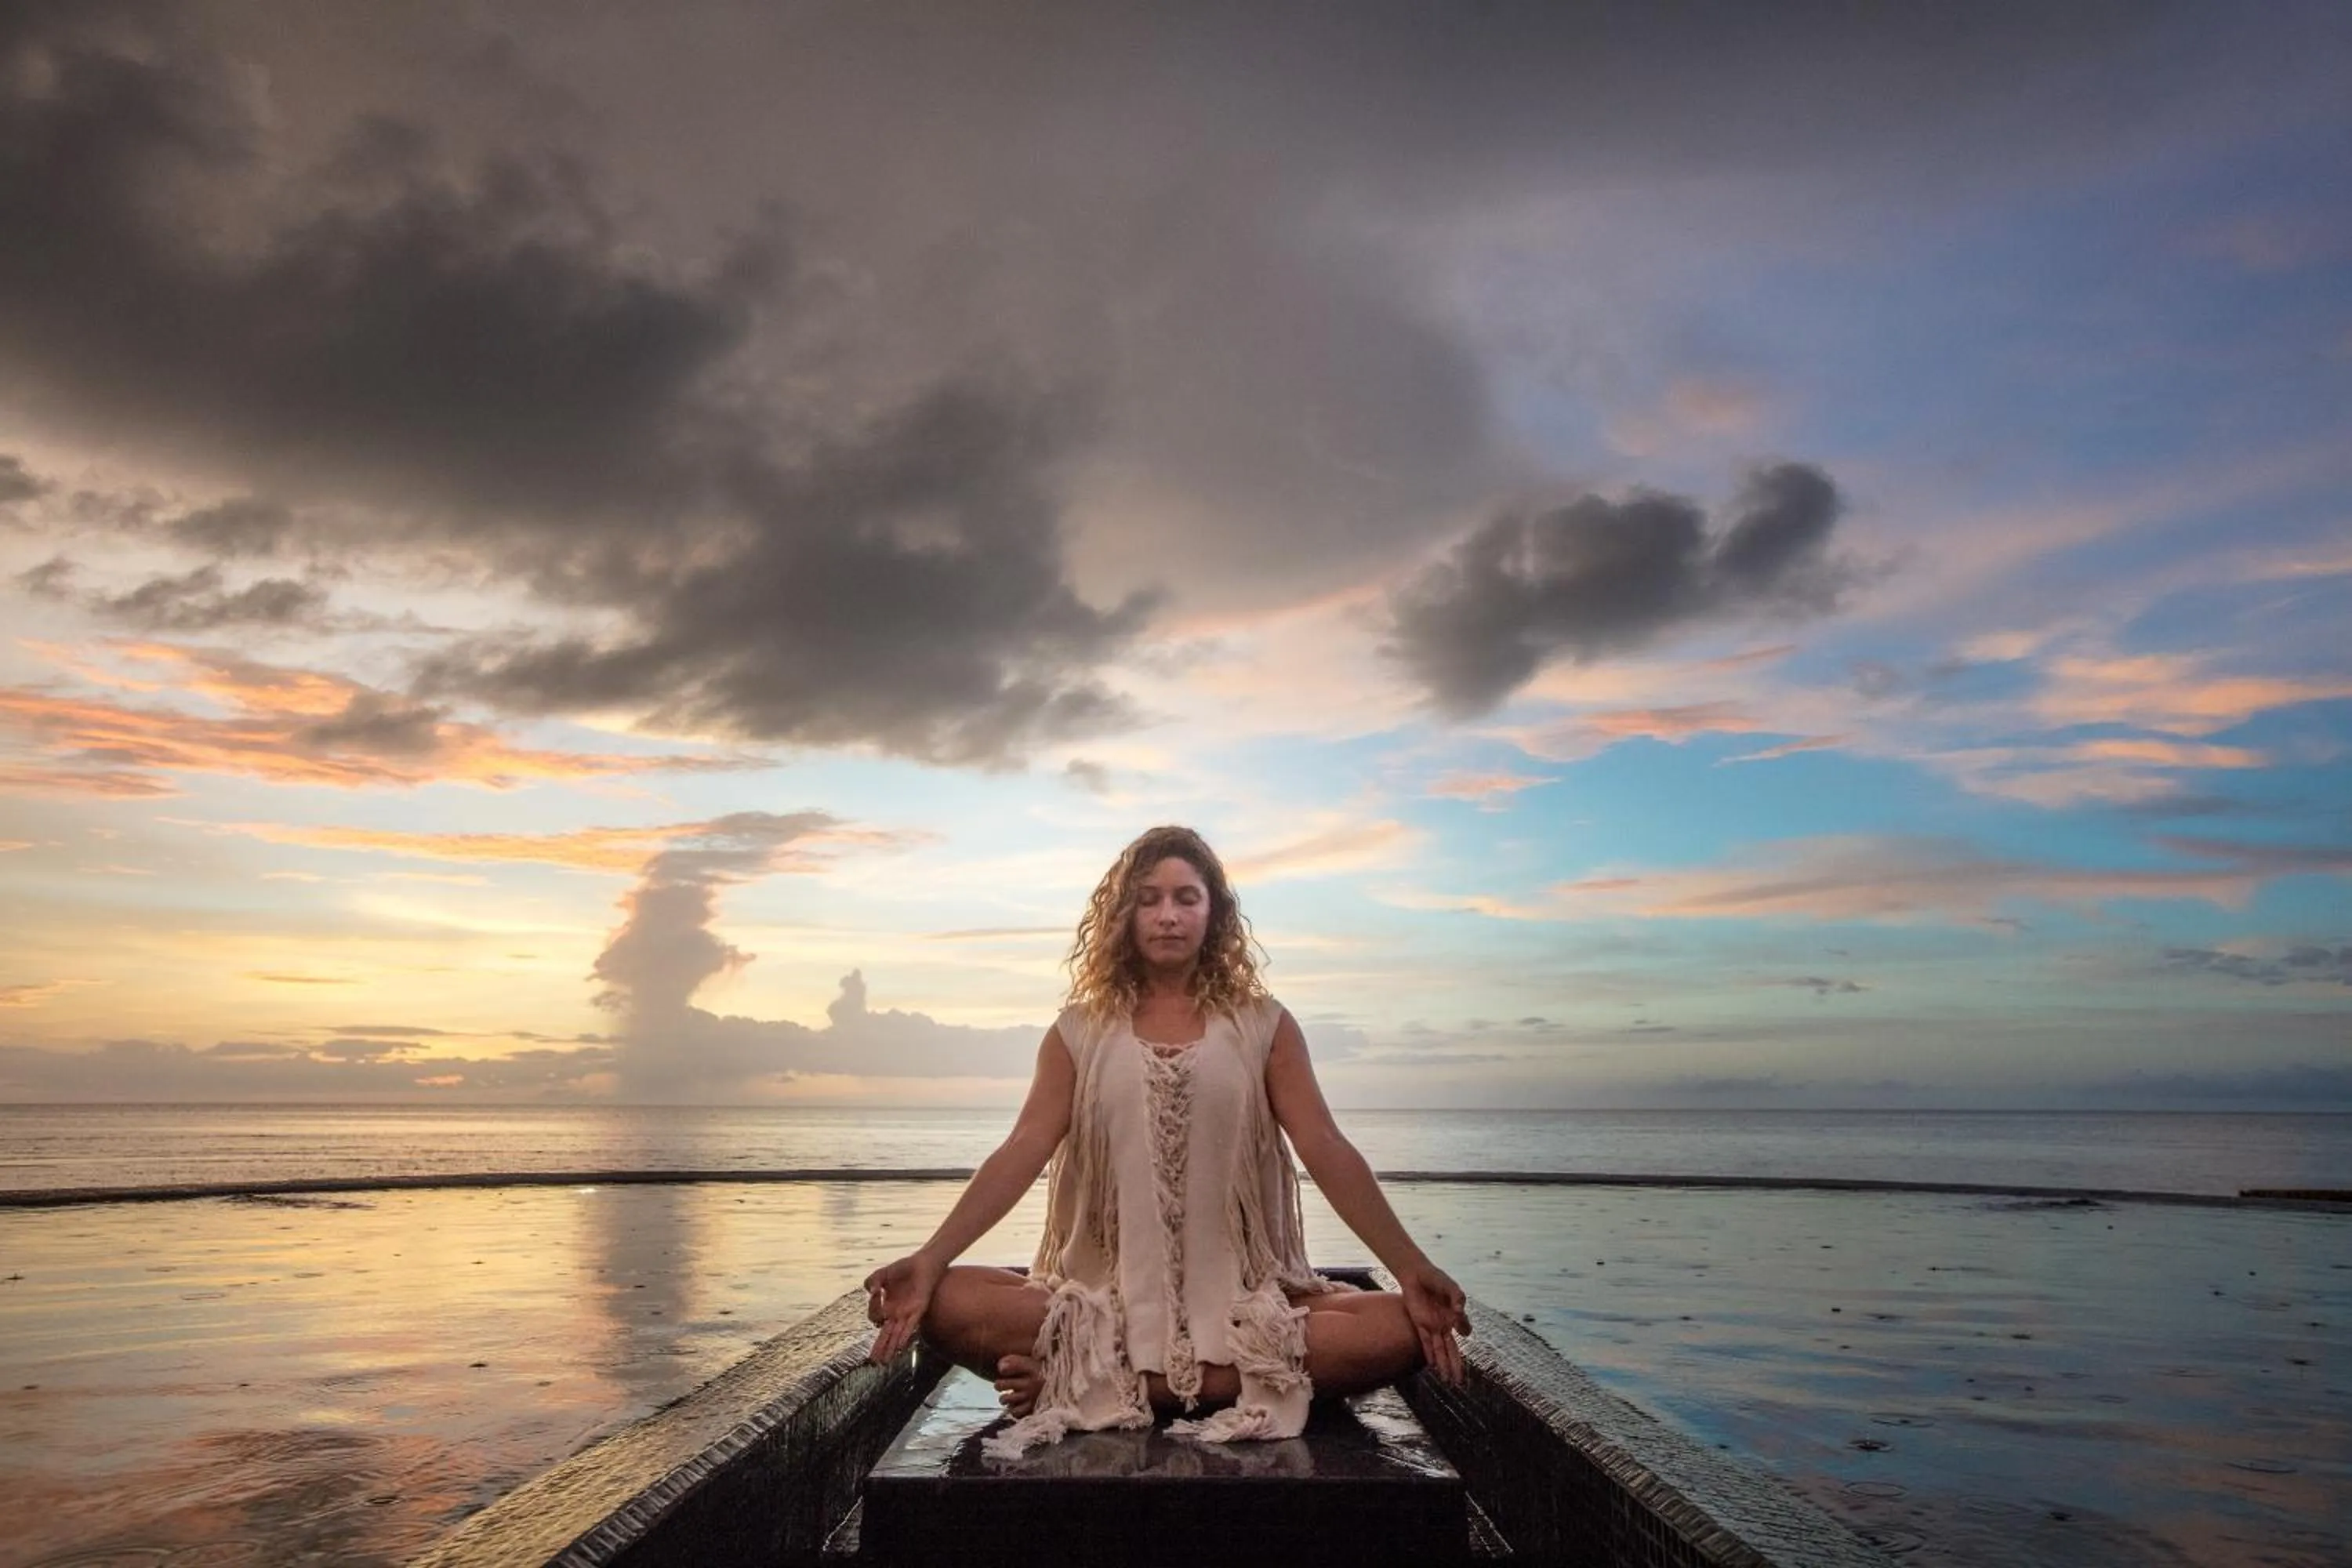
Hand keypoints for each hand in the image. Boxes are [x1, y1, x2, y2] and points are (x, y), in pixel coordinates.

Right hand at [863, 1251, 942, 1363]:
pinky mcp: (918, 1310)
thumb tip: (871, 1292)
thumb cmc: (904, 1268)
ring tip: (884, 1362)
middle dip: (880, 1348)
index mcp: (888, 1307)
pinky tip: (900, 1347)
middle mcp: (897, 1313)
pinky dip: (904, 1336)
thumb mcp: (882, 1274)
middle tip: (874, 1362)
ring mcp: (907, 1313)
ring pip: (896, 1335)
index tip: (876, 1293)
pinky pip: (910, 1326)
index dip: (872, 1310)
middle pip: (886, 1334)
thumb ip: (872, 1281)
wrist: (923, 1263)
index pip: (875, 1318)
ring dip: (891, 1348)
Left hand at [1399, 1262, 1469, 1384]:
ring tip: (1447, 1381)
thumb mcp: (1448, 1284)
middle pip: (1453, 1349)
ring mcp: (1433, 1326)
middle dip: (1456, 1365)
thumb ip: (1456, 1296)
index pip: (1465, 1327)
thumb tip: (1459, 1311)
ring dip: (1443, 1365)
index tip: (1462, 1326)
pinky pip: (1425, 1343)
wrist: (1415, 1274)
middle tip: (1460, 1382)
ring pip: (1440, 1350)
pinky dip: (1428, 1354)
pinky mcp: (1420, 1325)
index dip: (1465, 1327)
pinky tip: (1432, 1366)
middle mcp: (1445, 1323)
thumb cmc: (1434, 1278)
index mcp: (1455, 1314)